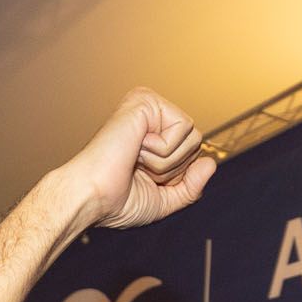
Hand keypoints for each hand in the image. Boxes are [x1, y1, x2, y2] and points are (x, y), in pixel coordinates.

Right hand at [63, 88, 215, 230]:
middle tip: (138, 170)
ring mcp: (149, 105)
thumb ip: (191, 186)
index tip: (144, 180)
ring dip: (167, 162)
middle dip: (173, 169)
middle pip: (196, 144)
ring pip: (193, 137)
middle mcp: (151, 114)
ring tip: (135, 160)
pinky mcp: (146, 101)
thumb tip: (210, 163)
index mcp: (153, 133)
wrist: (91, 197)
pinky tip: (135, 149)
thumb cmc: (116, 200)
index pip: (193, 154)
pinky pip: (183, 129)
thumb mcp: (164, 200)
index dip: (177, 177)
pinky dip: (163, 151)